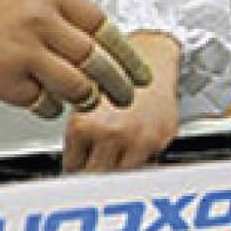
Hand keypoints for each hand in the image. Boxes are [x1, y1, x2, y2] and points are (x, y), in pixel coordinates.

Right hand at [0, 0, 152, 118]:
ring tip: (85, 101)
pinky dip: (51, 107)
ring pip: (78, 86)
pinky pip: (47, 103)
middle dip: (118, 84)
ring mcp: (25, 51)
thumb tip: (110, 51)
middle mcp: (40, 19)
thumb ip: (69, 21)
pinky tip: (43, 99)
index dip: (127, 55)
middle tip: (125, 96)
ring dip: (87, 99)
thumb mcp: (31, 3)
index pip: (104, 27)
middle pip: (97, 59)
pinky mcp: (10, 80)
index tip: (140, 73)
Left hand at [64, 33, 182, 172]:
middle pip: (95, 175)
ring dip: (115, 168)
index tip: (77, 166)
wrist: (151, 55)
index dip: (74, 165)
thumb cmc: (116, 74)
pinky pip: (145, 166)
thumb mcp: (83, 100)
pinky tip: (133, 149)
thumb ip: (77, 133)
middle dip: (92, 171)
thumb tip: (72, 164)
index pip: (72, 166)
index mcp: (83, 125)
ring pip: (119, 174)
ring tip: (113, 156)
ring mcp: (136, 140)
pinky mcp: (159, 141)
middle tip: (93, 165)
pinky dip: (138, 162)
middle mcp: (110, 134)